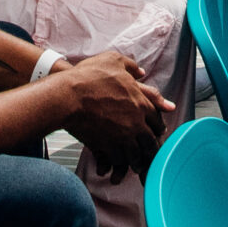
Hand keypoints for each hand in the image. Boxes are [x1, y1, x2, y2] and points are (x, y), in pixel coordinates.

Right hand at [53, 51, 173, 181]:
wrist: (69, 96)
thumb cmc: (89, 76)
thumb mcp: (113, 60)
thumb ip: (130, 66)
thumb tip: (141, 72)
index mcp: (140, 101)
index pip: (156, 117)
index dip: (158, 125)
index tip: (158, 130)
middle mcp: (136, 120)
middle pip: (150, 140)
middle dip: (152, 147)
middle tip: (152, 152)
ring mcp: (123, 135)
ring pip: (137, 154)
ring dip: (138, 161)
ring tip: (137, 166)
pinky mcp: (108, 146)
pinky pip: (120, 160)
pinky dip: (120, 165)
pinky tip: (119, 165)